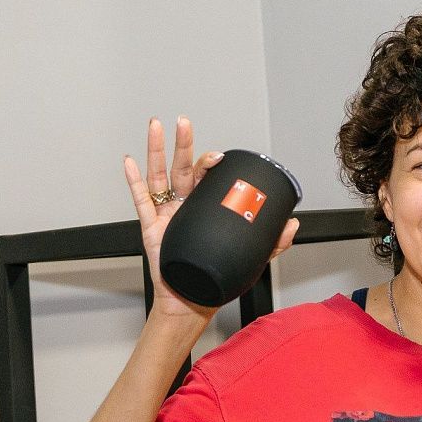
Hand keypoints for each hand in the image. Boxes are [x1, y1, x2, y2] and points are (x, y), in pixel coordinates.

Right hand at [125, 117, 297, 315]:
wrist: (192, 299)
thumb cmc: (216, 275)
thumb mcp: (251, 256)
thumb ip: (272, 241)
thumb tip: (292, 224)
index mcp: (207, 206)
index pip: (209, 176)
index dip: (212, 162)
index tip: (220, 155)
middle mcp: (185, 205)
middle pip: (183, 167)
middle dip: (183, 143)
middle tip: (183, 122)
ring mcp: (166, 213)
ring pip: (159, 175)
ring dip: (155, 150)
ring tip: (155, 126)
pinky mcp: (150, 226)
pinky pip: (140, 200)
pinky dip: (133, 180)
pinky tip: (129, 162)